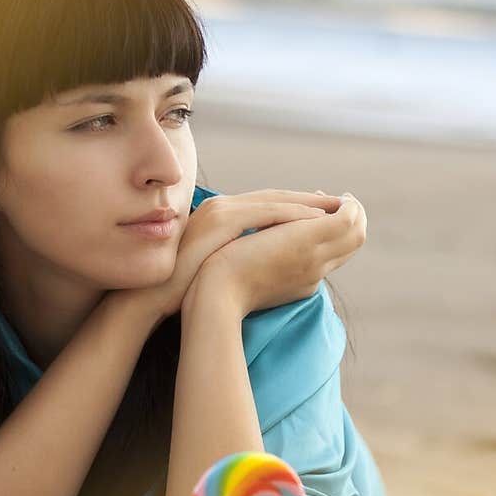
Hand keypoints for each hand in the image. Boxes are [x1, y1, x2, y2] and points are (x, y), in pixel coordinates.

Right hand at [131, 189, 343, 322]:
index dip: (301, 207)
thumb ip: (237, 256)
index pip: (269, 205)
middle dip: (314, 201)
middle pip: (278, 197)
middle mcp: (222, 206)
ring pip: (277, 200)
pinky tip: (317, 222)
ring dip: (312, 204)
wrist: (150, 298)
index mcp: (221, 215)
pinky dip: (294, 216)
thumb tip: (265, 265)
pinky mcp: (221, 221)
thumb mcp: (214, 266)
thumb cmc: (180, 290)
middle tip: (344, 204)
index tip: (326, 212)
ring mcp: (220, 211)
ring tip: (341, 210)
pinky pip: (266, 213)